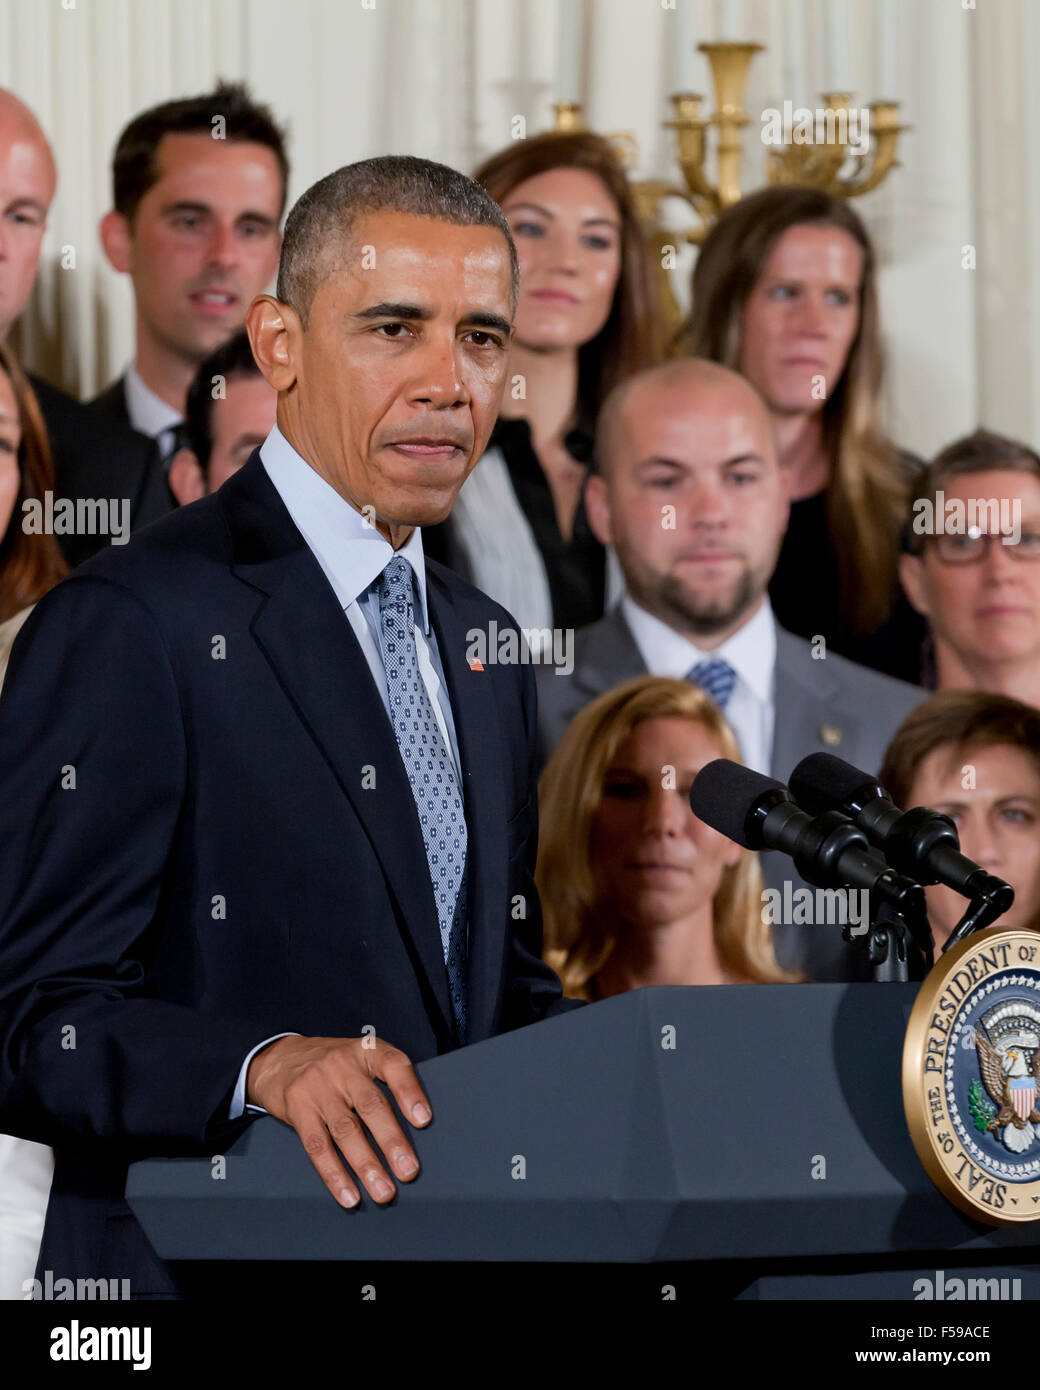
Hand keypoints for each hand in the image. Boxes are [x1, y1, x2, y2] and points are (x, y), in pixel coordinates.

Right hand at [246, 1035, 430, 1208]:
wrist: (279, 1058)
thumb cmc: (333, 1065)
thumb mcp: (359, 1059)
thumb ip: (383, 1083)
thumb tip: (417, 1129)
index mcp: (366, 1051)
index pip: (393, 1065)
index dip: (410, 1091)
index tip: (424, 1120)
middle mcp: (343, 1066)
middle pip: (370, 1105)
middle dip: (391, 1142)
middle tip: (408, 1171)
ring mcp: (318, 1087)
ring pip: (346, 1130)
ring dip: (366, 1166)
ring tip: (384, 1191)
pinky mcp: (298, 1109)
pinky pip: (318, 1146)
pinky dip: (335, 1174)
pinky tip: (349, 1195)